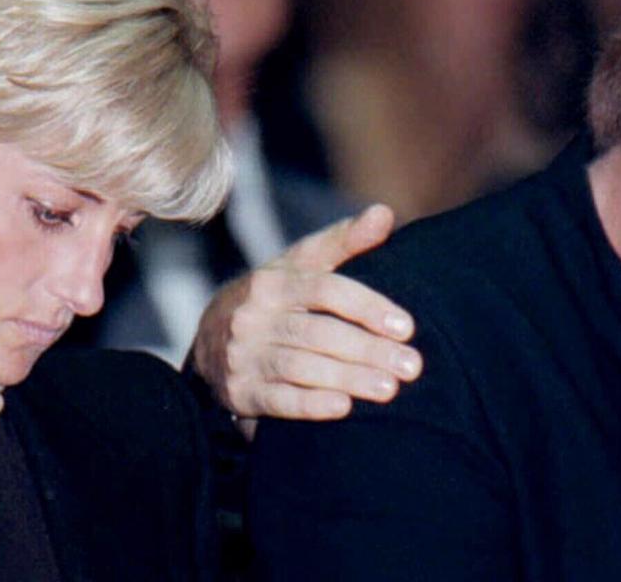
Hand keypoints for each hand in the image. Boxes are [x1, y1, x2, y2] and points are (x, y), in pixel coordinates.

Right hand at [191, 204, 419, 426]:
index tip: (406, 327)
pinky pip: (277, 400)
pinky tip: (344, 408)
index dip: (367, 307)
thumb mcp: (300, 265)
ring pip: (301, 367)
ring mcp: (244, 355)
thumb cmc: (275, 299)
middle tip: (411, 366)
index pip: (326, 289)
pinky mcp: (240, 392)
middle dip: (368, 350)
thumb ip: (344, 241)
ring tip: (389, 390)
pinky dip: (311, 405)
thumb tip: (384, 212)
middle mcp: (254, 317)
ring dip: (348, 379)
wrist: (209, 342)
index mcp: (274, 281)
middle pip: (318, 332)